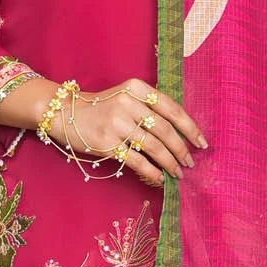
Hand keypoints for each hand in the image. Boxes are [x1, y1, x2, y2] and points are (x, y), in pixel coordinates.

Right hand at [56, 77, 206, 184]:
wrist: (65, 113)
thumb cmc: (102, 106)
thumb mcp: (126, 96)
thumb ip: (150, 107)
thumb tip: (181, 134)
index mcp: (137, 88)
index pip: (172, 108)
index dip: (190, 128)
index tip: (202, 142)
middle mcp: (128, 103)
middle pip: (165, 130)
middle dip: (181, 149)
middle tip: (189, 162)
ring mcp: (116, 123)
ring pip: (153, 147)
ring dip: (169, 162)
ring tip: (177, 172)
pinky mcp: (106, 143)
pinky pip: (137, 161)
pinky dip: (151, 171)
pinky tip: (159, 178)